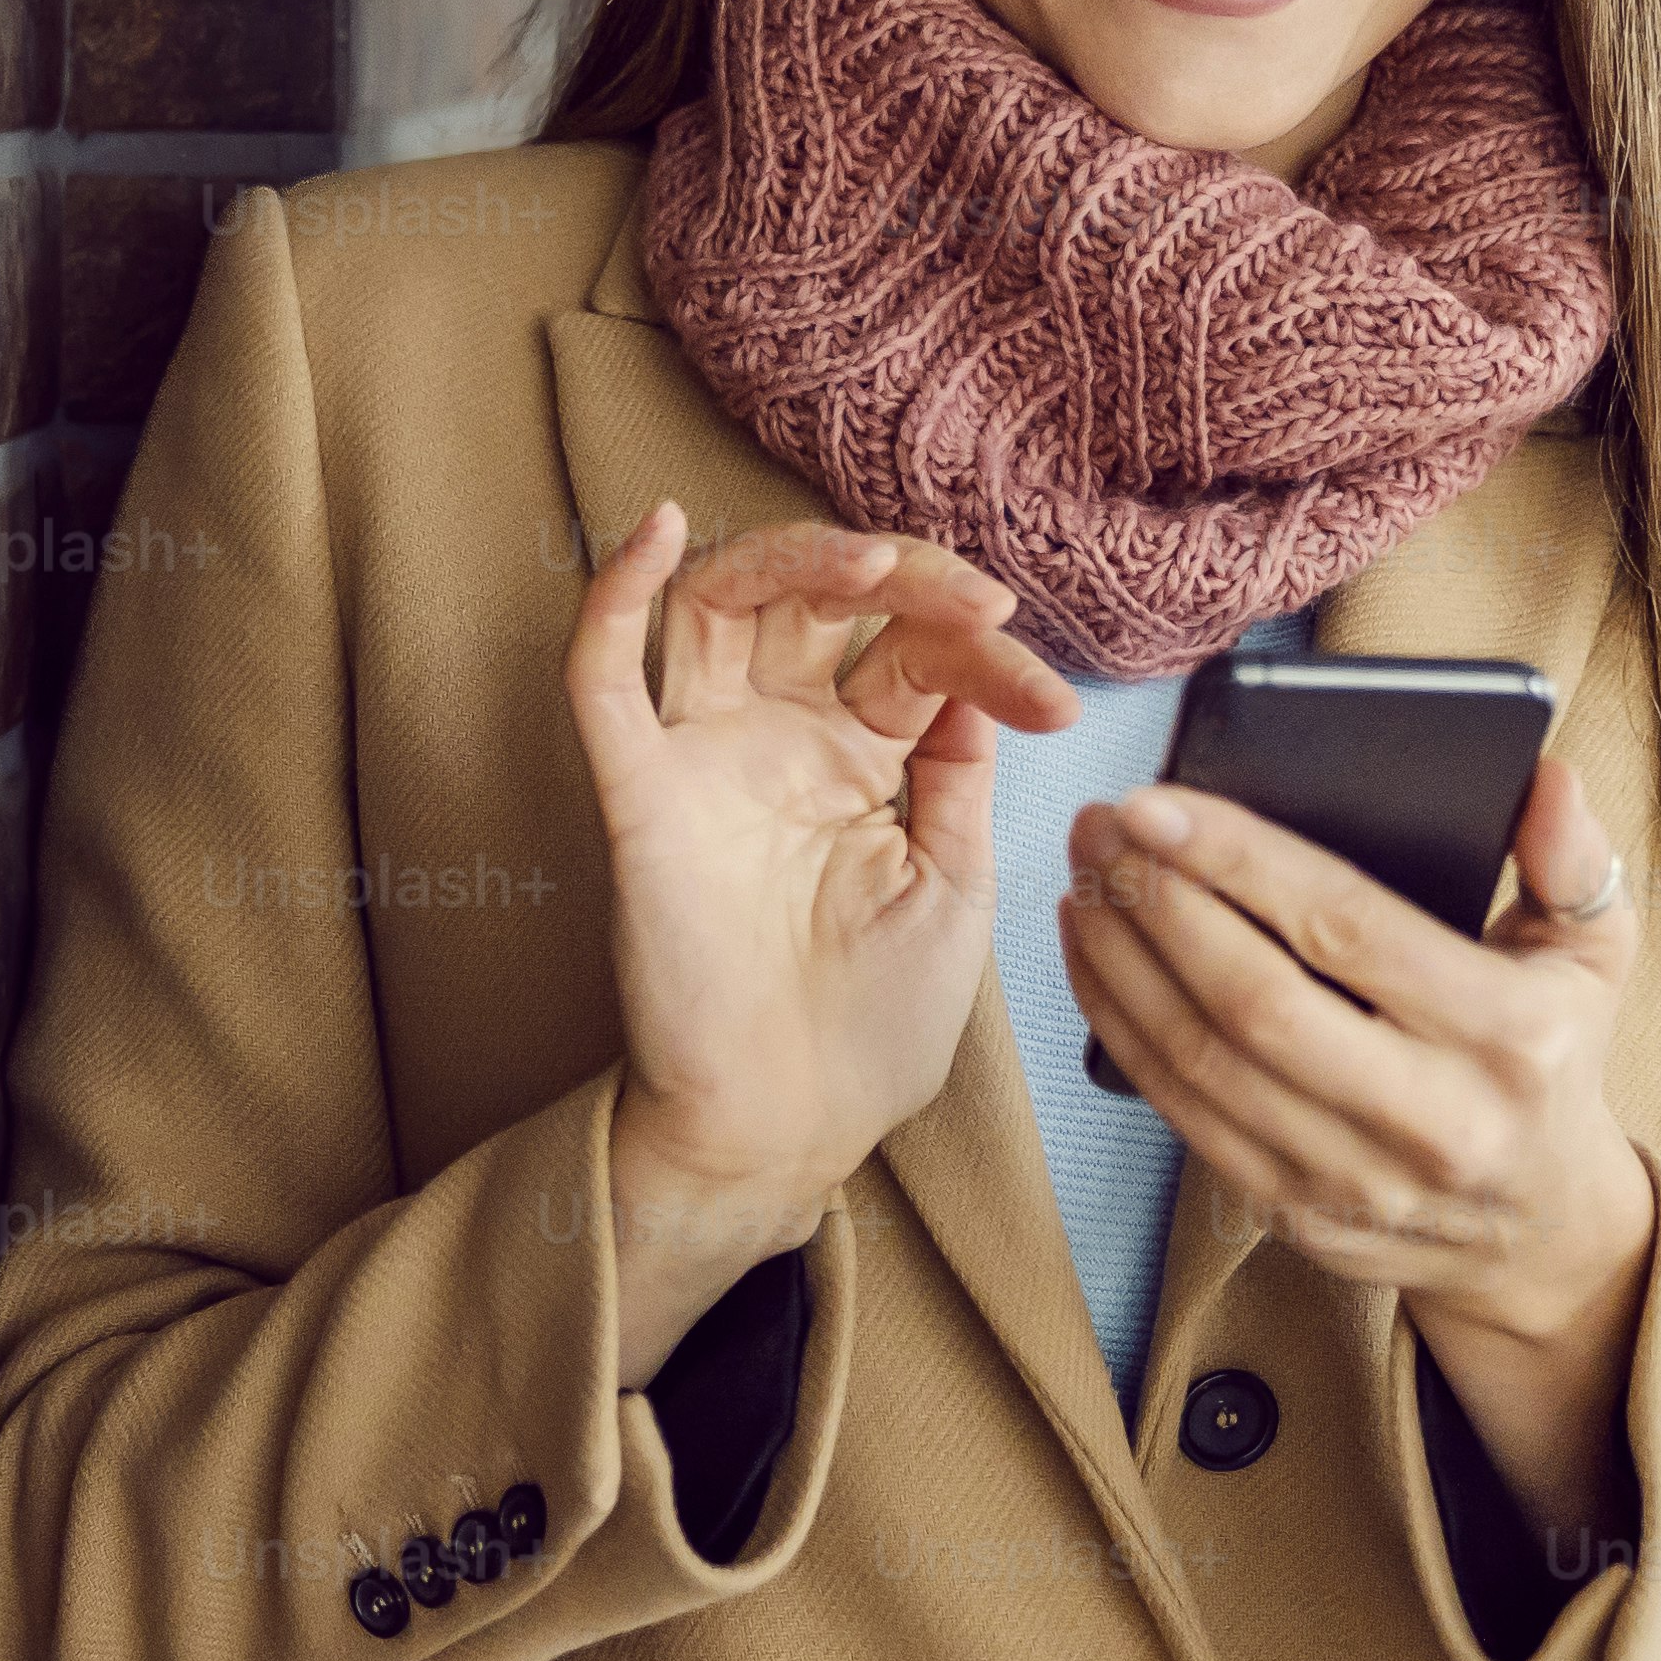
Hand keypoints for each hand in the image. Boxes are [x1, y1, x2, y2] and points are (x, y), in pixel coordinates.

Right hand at [560, 500, 1082, 1359]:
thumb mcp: (955, 886)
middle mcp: (781, 739)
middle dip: (902, 576)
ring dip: (789, 558)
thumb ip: (959, 776)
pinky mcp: (642, 797)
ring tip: (867, 565)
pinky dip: (615, 597)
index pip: (914, 653)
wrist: (793, 1128)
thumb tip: (975, 677)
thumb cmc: (874, 1026)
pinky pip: (604, 680)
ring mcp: (707, 759)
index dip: (987, 653)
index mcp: (862, 759)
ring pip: (720, 603)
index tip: (1056, 702)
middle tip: (978, 602)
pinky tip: (656, 532)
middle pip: (818, 600)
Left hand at [1064, 746, 1660, 1531]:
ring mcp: (1357, 1181)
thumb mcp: (1594, 955)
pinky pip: (1184, 1116)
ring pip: (1203, 1064)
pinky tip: (1096, 961)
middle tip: (1099, 829)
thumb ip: (1573, 860)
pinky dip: (1123, 1032)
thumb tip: (1545, 776)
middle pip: (1255, 1001)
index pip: (1348, 929)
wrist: (1543, 1234)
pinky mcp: (1297, 1217)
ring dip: (1122, 965)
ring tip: (1084, 881)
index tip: (1153, 803)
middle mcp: (1434, 1119)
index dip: (1238, 862)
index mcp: (1509, 1036)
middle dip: (1158, 905)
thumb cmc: (1556, 1059)